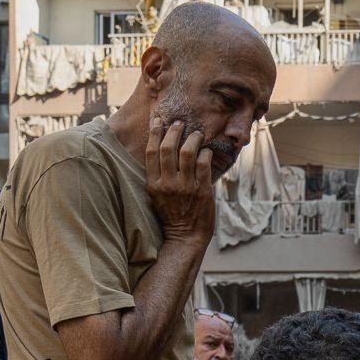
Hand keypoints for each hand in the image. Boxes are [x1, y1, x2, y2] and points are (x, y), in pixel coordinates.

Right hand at [146, 116, 215, 241]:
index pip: (151, 152)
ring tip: (197, 133)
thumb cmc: (171, 216)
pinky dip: (206, 154)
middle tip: (179, 123)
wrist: (185, 238)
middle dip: (173, 131)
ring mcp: (185, 187)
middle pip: (168, 149)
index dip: (154, 133)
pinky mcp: (202, 191)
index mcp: (153, 184)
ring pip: (187, 153)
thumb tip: (162, 151)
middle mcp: (168, 184)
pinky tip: (207, 150)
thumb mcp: (157, 196)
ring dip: (192, 139)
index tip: (158, 121)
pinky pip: (204, 165)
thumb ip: (158, 176)